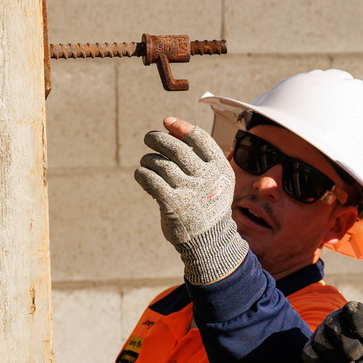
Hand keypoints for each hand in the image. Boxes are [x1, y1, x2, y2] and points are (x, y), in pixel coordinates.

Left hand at [134, 118, 248, 284]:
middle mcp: (207, 178)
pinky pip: (150, 180)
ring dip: (148, 160)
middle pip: (176, 148)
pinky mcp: (173, 204)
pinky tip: (141, 175)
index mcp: (220, 169)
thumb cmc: (207, 204)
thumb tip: (170, 127)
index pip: (200, 138)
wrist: (208, 241)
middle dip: (158, 139)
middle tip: (149, 138)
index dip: (181, 127)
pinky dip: (142, 174)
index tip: (167, 121)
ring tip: (147, 163)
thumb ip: (197, 156)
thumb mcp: (213, 180)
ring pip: (160, 163)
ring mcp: (190, 191)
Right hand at [302, 301, 362, 362]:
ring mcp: (319, 334)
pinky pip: (310, 356)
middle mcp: (335, 319)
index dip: (356, 322)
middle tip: (357, 356)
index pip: (350, 308)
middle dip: (347, 346)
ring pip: (320, 343)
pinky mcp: (309, 350)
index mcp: (355, 312)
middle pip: (332, 325)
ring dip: (338, 361)